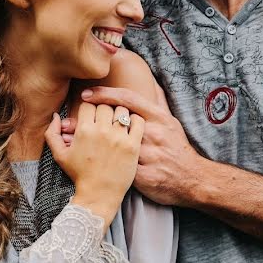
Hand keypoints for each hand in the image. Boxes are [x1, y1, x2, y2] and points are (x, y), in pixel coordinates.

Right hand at [44, 102, 144, 225]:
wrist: (98, 194)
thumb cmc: (79, 175)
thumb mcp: (59, 155)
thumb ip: (52, 133)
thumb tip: (56, 115)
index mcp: (83, 130)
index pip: (88, 105)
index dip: (89, 109)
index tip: (91, 118)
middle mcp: (101, 131)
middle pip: (105, 106)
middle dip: (103, 111)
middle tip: (104, 121)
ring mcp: (118, 138)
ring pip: (122, 110)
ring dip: (119, 114)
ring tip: (117, 124)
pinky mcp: (133, 145)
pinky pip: (138, 121)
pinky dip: (135, 120)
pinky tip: (130, 127)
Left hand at [72, 85, 201, 206]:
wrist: (194, 180)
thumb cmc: (178, 149)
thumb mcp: (171, 123)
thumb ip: (158, 102)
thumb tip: (151, 81)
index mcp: (158, 118)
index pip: (128, 99)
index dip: (105, 95)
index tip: (86, 94)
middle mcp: (153, 133)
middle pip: (115, 121)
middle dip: (89, 122)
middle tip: (69, 122)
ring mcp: (149, 155)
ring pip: (112, 146)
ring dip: (88, 144)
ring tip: (68, 141)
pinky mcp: (145, 175)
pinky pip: (117, 167)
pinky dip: (99, 164)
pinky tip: (83, 162)